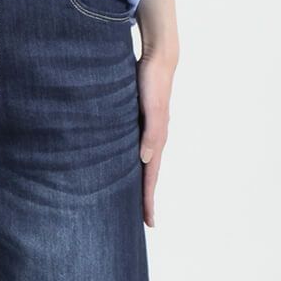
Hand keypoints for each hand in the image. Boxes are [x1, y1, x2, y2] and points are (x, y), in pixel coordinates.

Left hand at [136, 52, 175, 227]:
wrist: (157, 57)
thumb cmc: (153, 82)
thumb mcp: (152, 108)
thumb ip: (151, 132)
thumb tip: (145, 159)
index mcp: (157, 141)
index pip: (151, 178)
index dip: (149, 201)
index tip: (149, 222)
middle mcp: (153, 139)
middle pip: (148, 176)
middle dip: (145, 198)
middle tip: (142, 221)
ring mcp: (147, 130)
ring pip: (141, 164)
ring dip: (139, 182)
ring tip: (132, 199)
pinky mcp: (139, 121)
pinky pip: (134, 148)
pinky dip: (131, 163)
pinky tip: (123, 165)